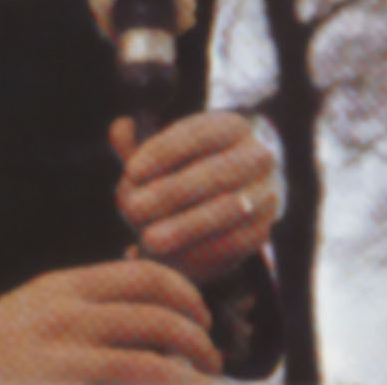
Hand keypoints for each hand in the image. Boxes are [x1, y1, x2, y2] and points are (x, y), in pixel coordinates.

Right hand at [0, 260, 221, 381]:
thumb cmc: (2, 346)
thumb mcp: (41, 303)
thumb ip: (89, 299)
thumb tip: (155, 298)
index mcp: (65, 287)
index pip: (147, 276)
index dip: (188, 296)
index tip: (202, 317)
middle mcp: (67, 319)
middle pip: (159, 320)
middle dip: (199, 343)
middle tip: (210, 360)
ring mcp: (65, 362)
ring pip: (154, 365)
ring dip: (190, 378)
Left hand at [110, 112, 277, 285]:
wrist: (226, 197)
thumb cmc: (181, 168)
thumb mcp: (161, 152)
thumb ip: (138, 143)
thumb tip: (120, 128)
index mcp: (231, 126)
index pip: (197, 134)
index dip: (162, 151)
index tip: (130, 171)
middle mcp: (257, 156)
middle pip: (214, 174)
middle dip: (170, 194)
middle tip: (132, 212)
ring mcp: (266, 193)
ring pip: (227, 212)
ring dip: (185, 228)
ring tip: (148, 240)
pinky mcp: (264, 230)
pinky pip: (236, 244)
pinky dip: (201, 252)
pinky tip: (171, 260)